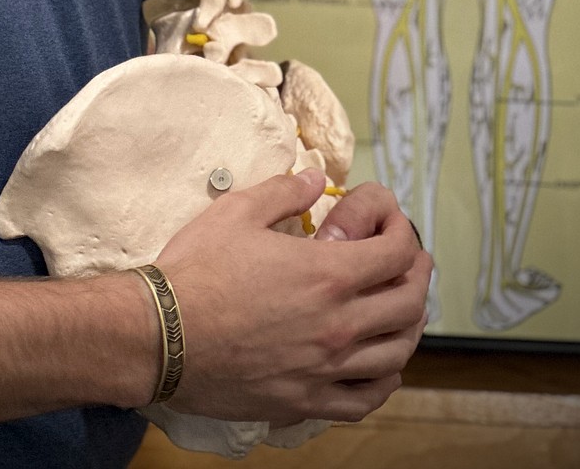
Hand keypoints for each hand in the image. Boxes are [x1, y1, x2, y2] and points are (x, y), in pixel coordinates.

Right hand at [153, 169, 430, 425]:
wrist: (161, 335)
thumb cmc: (195, 272)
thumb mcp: (237, 212)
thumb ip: (285, 192)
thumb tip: (316, 179)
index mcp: (326, 275)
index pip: (395, 254)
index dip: (403, 233)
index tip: (395, 225)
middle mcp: (337, 325)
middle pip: (408, 305)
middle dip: (418, 276)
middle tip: (410, 262)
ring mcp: (324, 368)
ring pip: (396, 354)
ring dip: (409, 327)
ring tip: (402, 310)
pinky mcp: (306, 400)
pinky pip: (366, 398)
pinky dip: (384, 380)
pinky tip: (381, 366)